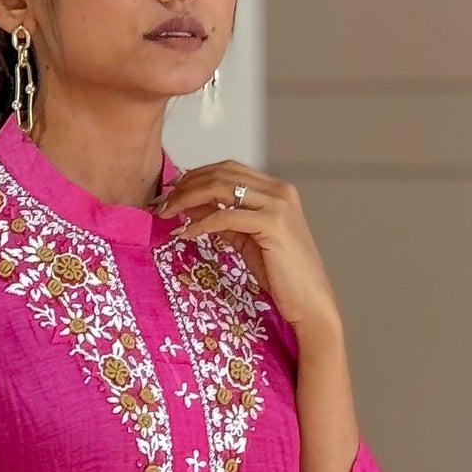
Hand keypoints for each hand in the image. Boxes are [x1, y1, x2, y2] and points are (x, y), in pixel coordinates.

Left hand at [152, 162, 341, 334]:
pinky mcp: (273, 224)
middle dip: (186, 185)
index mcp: (276, 190)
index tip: (170, 195)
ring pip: (221, 187)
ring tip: (167, 214)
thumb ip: (222, 220)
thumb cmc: (282, 276)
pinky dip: (200, 223)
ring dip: (187, 199)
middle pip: (221, 172)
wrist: (310, 302)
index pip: (227, 169)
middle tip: (161, 204)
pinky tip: (185, 234)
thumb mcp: (246, 240)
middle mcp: (279, 191)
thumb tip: (190, 206)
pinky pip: (225, 216)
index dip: (194, 178)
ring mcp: (278, 205)